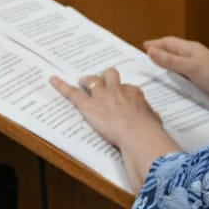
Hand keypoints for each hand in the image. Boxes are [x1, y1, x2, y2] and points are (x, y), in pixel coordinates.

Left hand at [50, 68, 180, 189]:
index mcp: (134, 94)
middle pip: (110, 76)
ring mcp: (102, 96)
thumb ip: (151, 118)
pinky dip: (61, 86)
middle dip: (106, 78)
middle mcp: (118, 90)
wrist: (137, 133)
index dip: (123, 94)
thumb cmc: (148, 131)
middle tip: (103, 83)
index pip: (128, 89)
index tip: (123, 99)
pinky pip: (72, 93)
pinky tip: (53, 80)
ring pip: (93, 80)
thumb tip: (154, 122)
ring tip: (84, 82)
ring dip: (88, 80)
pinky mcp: (88, 105)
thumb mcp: (154, 122)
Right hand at [142, 37, 208, 111]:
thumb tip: (151, 50)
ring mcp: (199, 68)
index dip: (155, 44)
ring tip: (154, 73)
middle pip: (172, 52)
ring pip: (178, 64)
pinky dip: (175, 77)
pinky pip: (184, 75)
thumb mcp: (190, 68)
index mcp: (190, 49)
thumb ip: (170, 60)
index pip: (168, 42)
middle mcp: (194, 56)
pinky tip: (171, 86)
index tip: (142, 47)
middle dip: (159, 53)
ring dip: (167, 66)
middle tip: (144, 59)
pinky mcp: (203, 79)